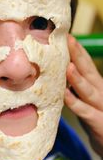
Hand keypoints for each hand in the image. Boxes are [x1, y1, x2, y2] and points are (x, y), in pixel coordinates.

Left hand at [65, 34, 102, 157]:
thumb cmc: (96, 117)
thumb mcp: (88, 98)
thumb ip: (77, 85)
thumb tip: (61, 70)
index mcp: (97, 85)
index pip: (87, 65)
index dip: (78, 50)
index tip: (67, 36)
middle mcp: (101, 92)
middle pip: (89, 71)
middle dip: (78, 55)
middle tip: (68, 40)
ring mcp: (101, 107)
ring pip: (88, 90)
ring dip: (78, 78)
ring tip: (68, 66)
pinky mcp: (98, 122)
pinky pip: (85, 112)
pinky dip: (75, 103)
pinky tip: (65, 95)